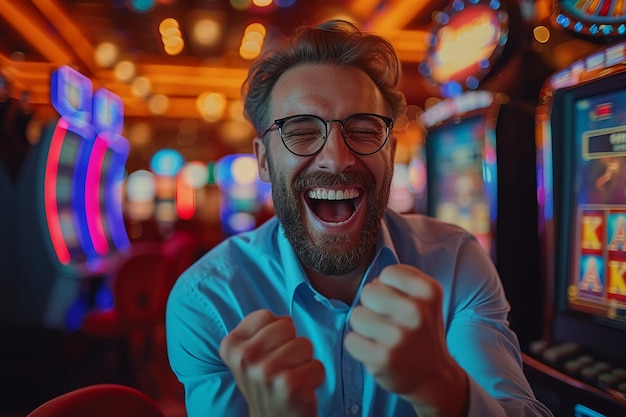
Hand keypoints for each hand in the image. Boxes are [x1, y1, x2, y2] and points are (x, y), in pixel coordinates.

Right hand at [219, 309, 324, 416]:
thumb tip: (286, 319)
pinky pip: (317, 365)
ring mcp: (266, 371)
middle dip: (291, 344)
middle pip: (287, 326)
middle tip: (282, 366)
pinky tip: (300, 389)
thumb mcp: (249, 354)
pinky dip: (314, 377)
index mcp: (231, 346)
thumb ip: (262, 329)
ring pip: (305, 344)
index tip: (267, 353)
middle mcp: (245, 358)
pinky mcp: (289, 385)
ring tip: (289, 378)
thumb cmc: (265, 382)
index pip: (266, 316)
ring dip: (303, 362)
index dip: (274, 333)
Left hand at [344, 264, 467, 416]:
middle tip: (387, 322)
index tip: (399, 304)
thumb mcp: (425, 299)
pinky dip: (358, 346)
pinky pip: (350, 340)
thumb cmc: (421, 331)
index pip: (388, 273)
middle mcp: (417, 312)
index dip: (387, 287)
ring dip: (363, 327)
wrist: (433, 376)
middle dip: (372, 306)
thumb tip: (373, 283)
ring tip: (382, 338)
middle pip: (368, 291)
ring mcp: (400, 336)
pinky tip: (375, 351)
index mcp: (429, 291)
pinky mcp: (384, 358)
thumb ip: (401, 281)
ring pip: (356, 315)